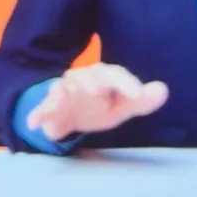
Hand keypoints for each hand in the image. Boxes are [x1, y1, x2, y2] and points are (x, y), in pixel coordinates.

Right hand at [29, 61, 170, 142]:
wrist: (68, 116)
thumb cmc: (98, 108)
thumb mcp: (121, 108)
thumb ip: (140, 100)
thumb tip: (163, 89)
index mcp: (104, 77)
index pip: (116, 74)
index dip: (127, 84)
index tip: (136, 95)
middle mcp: (84, 78)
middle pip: (88, 76)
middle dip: (92, 81)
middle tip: (98, 90)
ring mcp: (65, 90)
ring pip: (63, 86)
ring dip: (62, 92)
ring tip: (61, 97)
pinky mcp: (49, 106)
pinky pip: (43, 107)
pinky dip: (37, 113)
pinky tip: (33, 122)